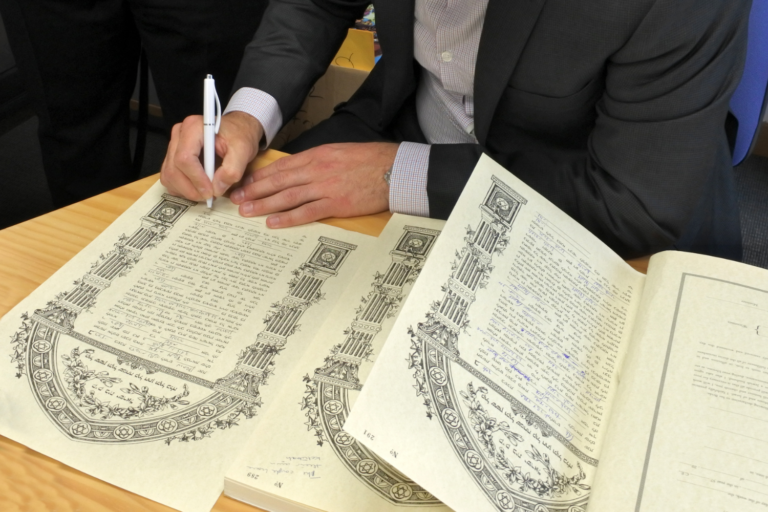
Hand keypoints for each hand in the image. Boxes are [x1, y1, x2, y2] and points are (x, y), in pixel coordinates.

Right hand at [160, 111, 263, 200]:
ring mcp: (173, 146)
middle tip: (209, 197)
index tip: (211, 192)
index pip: (185, 158)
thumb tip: (216, 189)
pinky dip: (182, 189)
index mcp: (193, 127)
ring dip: (186, 191)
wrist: (237, 129)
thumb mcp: (244, 150)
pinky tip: (197, 190)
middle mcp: (179, 134)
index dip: (196, 179)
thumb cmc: (240, 136)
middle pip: (173, 169)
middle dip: (191, 189)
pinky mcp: (172, 157)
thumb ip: (232, 170)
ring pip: (169, 176)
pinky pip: (169, 178)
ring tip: (205, 194)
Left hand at [229, 142, 398, 227]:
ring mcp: (325, 187)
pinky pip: (307, 212)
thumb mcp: (339, 152)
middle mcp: (317, 170)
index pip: (282, 167)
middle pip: (279, 181)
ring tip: (247, 211)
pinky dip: (288, 218)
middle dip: (254, 190)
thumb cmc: (370, 161)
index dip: (260, 176)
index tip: (245, 182)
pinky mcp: (336, 203)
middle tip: (236, 198)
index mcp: (317, 155)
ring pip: (287, 196)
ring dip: (264, 204)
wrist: (393, 169)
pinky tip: (273, 223)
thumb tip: (300, 172)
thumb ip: (318, 162)